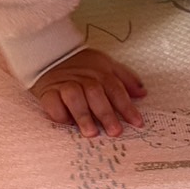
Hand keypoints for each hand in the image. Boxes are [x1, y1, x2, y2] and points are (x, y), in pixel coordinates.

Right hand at [30, 48, 146, 138]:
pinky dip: (59, 113)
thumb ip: (124, 79)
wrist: (50, 55)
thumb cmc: (81, 65)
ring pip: (74, 97)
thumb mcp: (105, 66)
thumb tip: (142, 93)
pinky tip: (67, 123)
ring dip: (83, 115)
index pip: (116, 89)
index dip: (127, 106)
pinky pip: (52, 102)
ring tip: (91, 133)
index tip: (137, 123)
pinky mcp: (47, 92)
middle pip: (96, 93)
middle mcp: (82, 78)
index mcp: (99, 73)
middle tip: (114, 132)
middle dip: (106, 113)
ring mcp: (64, 84)